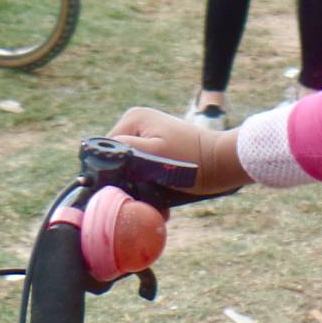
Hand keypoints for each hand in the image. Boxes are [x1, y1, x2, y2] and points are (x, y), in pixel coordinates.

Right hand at [109, 107, 248, 195]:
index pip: (106, 151)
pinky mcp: (159, 149)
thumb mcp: (152, 154)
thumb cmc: (191, 159)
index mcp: (132, 119)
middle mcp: (138, 124)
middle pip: (118, 160)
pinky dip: (151, 185)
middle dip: (128, 182)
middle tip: (143, 201)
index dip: (112, 173)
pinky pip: (145, 170)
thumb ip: (123, 151)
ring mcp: (149, 136)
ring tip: (156, 203)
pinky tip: (163, 201)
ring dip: (140, 188)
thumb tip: (98, 154)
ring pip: (131, 169)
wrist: (223, 163)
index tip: (127, 191)